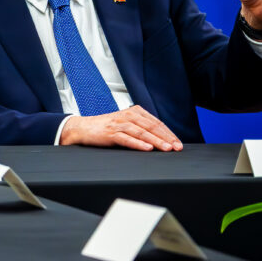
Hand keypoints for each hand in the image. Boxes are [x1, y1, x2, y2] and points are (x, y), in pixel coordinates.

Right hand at [60, 106, 182, 150]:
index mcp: (134, 112)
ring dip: (156, 141)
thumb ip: (141, 127)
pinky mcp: (111, 133)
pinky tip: (147, 148)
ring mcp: (119, 124)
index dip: (169, 133)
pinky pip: (127, 138)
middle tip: (177, 147)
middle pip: (151, 127)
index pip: (156, 123)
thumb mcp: (126, 123)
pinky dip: (138, 144)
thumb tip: (161, 139)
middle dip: (166, 138)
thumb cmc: (106, 128)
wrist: (83, 128)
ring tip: (166, 148)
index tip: (178, 143)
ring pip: (142, 132)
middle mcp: (128, 115)